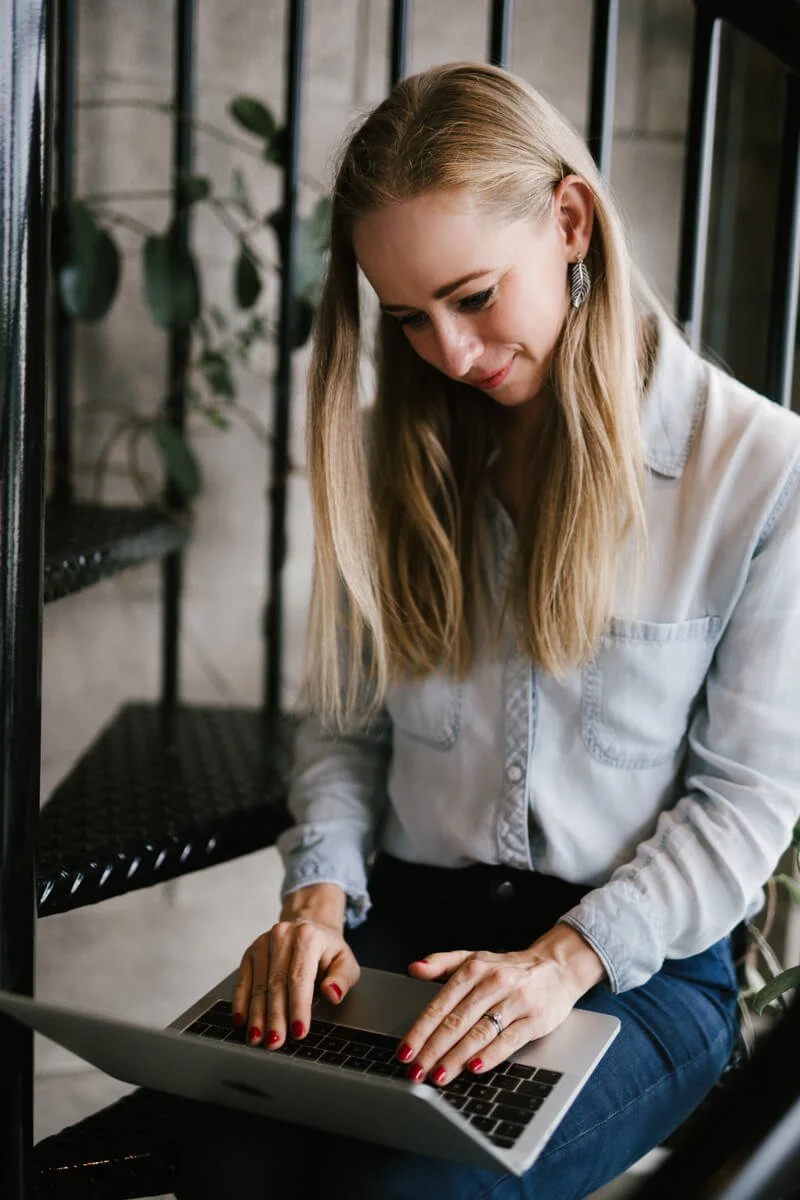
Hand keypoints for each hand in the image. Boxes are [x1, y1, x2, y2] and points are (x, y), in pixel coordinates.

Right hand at [232, 883, 359, 1048]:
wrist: (308, 928)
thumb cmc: (328, 951)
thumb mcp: (345, 962)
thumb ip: (342, 979)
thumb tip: (332, 994)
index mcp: (308, 936)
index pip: (300, 977)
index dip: (298, 1007)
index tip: (298, 1031)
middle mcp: (282, 935)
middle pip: (276, 983)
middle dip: (275, 1017)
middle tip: (275, 1042)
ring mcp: (263, 943)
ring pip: (258, 985)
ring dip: (257, 1015)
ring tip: (258, 1039)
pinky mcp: (250, 952)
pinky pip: (243, 981)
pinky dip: (241, 1003)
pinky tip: (241, 1021)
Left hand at [396, 924, 605, 1085]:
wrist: (557, 967)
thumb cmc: (509, 968)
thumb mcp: (474, 958)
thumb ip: (441, 963)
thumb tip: (413, 968)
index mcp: (473, 969)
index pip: (440, 1004)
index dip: (420, 1030)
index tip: (405, 1051)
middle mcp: (493, 983)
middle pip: (456, 1022)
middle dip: (432, 1050)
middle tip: (415, 1072)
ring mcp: (515, 1001)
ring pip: (479, 1033)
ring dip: (456, 1058)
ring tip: (438, 1076)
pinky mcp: (535, 1019)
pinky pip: (508, 1040)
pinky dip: (489, 1056)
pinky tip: (473, 1068)